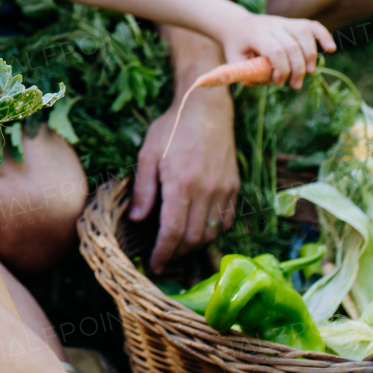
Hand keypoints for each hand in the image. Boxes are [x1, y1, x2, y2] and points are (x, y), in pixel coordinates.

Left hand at [131, 87, 238, 271]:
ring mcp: (224, 190)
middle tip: (163, 258)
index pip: (174, 232)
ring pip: (211, 233)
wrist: (205, 108)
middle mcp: (207, 191)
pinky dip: (212, 233)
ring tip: (177, 247)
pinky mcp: (234, 187)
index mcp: (182, 184)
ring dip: (195, 246)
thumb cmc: (172, 129)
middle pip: (194, 238)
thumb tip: (138, 220)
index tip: (155, 265)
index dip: (164, 253)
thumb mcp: (147, 155)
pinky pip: (226, 221)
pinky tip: (198, 230)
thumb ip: (144, 190)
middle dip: (177, 254)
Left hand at [217, 13, 334, 88]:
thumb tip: (269, 81)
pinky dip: (324, 36)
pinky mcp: (294, 23)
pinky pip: (312, 26)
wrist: (236, 25)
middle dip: (297, 69)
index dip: (281, 69)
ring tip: (309, 73)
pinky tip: (331, 48)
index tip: (279, 83)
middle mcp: (272, 25)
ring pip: (304, 34)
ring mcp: (284, 22)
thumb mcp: (235, 60)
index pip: (275, 51)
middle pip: (292, 46)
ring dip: (311, 56)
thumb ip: (249, 72)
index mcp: (256, 35)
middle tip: (295, 85)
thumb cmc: (237, 47)